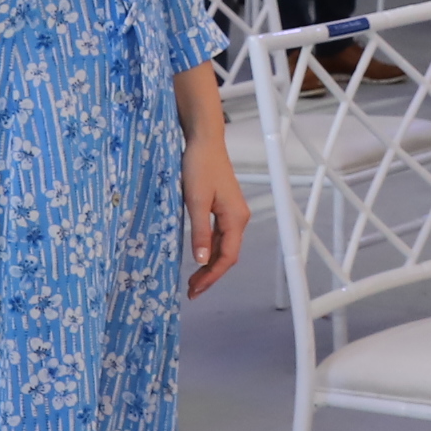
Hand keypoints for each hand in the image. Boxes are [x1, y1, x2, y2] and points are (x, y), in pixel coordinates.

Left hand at [180, 131, 251, 298]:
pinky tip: (198, 255)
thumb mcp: (195, 200)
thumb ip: (200, 232)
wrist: (204, 140)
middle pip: (228, 254)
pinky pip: (220, 235)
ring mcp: (233, 212)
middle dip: (210, 274)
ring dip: (209, 263)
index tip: (196, 289)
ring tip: (193, 279)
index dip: (212, 276)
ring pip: (224, 246)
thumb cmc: (199, 166)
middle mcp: (239, 218)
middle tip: (192, 290)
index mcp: (235, 218)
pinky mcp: (224, 207)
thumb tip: (201, 260)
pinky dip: (209, 249)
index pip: (228, 257)